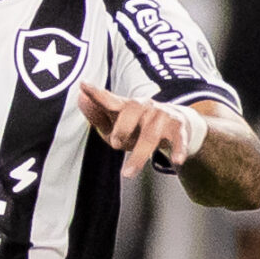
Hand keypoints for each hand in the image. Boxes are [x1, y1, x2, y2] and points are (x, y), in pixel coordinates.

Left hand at [77, 83, 198, 177]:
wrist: (179, 124)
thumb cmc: (139, 126)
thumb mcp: (116, 123)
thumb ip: (98, 114)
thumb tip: (80, 97)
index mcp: (126, 106)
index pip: (110, 99)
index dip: (97, 94)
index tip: (83, 85)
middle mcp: (145, 107)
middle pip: (132, 111)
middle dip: (122, 128)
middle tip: (115, 144)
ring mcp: (162, 116)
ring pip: (151, 134)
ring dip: (139, 155)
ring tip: (128, 173)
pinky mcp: (178, 128)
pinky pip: (178, 139)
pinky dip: (178, 149)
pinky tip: (176, 161)